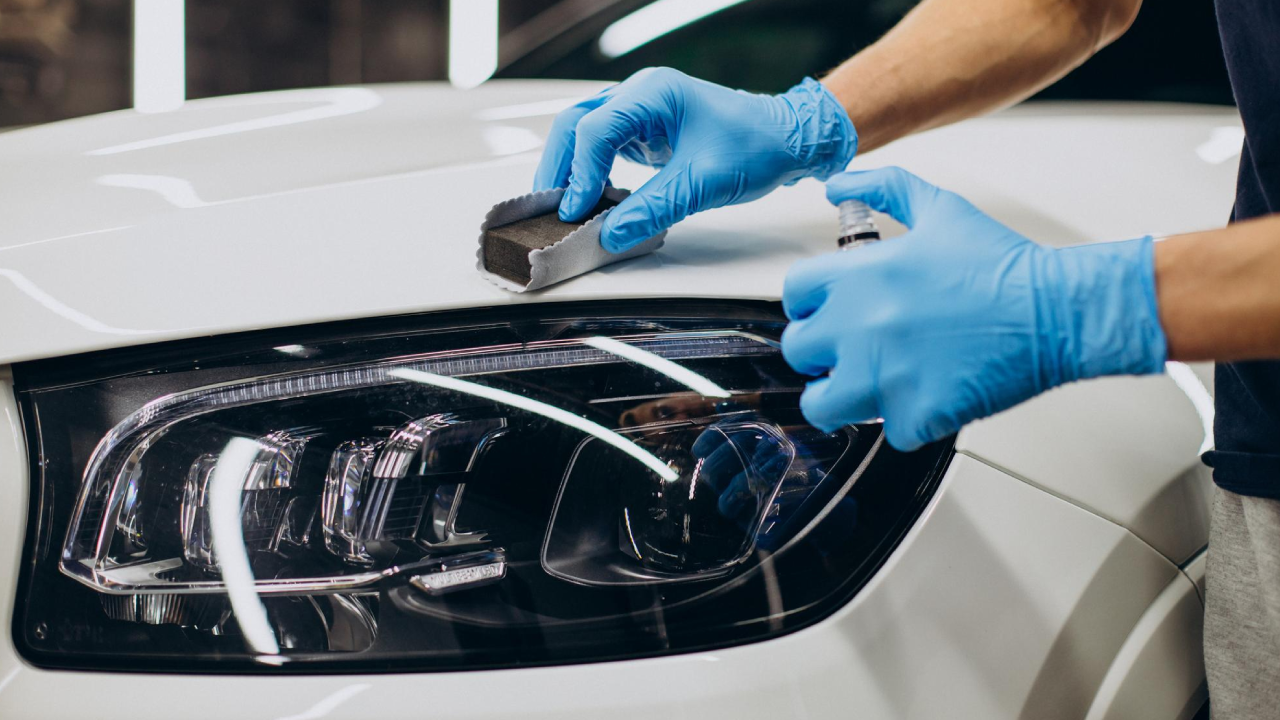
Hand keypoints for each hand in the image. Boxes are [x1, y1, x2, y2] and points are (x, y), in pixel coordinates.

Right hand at [534, 67, 856, 251]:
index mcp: (652, 93)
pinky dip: (589, 173)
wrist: (788, 139)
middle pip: (576, 124)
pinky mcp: (643, 132)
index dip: (580, 173)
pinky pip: (602, 148)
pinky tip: (590, 200)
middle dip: (559, 168)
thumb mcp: (703, 183)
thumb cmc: (756, 146)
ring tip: (563, 208)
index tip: (575, 211)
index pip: (595, 129)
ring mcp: (639, 112)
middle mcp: (639, 95)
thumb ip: (653, 209)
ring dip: (569, 170)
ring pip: (583, 134)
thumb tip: (610, 236)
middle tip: (549, 209)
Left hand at [781, 167, 1166, 450]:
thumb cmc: (1002, 264)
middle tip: (853, 350)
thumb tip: (838, 184)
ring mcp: (883, 374)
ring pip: (821, 404)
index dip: (811, 305)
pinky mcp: (914, 413)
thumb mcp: (939, 208)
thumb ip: (882, 189)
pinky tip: (930, 396)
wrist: (1055, 311)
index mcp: (858, 276)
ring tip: (871, 386)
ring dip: (842, 397)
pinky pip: (888, 430)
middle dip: (821, 353)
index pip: (793, 295)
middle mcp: (859, 325)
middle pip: (798, 352)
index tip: (830, 311)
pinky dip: (908, 420)